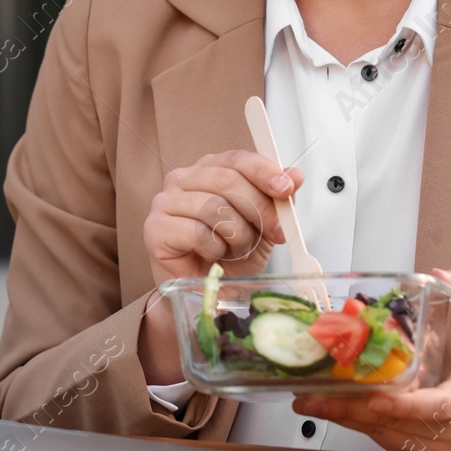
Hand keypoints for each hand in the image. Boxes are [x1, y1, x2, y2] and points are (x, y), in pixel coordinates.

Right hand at [142, 150, 302, 286]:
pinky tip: (213, 255)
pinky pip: (196, 232)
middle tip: (276, 232)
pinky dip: (214, 248)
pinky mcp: (155, 228)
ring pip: (214, 207)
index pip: (236, 158)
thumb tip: (294, 176)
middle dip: (260, 208)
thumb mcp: (262, 226)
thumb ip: (276, 199)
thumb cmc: (228, 256)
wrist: (206, 292)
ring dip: (237, 235)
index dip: (263, 171)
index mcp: (208, 170)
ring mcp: (165, 202)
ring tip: (237, 250)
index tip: (285, 188)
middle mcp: (183, 179)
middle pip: (227, 180)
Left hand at [288, 264, 450, 450]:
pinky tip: (325, 408)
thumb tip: (440, 274)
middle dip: (358, 412)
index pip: (443, 405)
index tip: (377, 400)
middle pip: (404, 426)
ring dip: (348, 420)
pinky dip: (353, 424)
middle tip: (316, 397)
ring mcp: (440, 446)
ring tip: (310, 401)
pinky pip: (383, 441)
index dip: (410, 406)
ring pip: (389, 437)